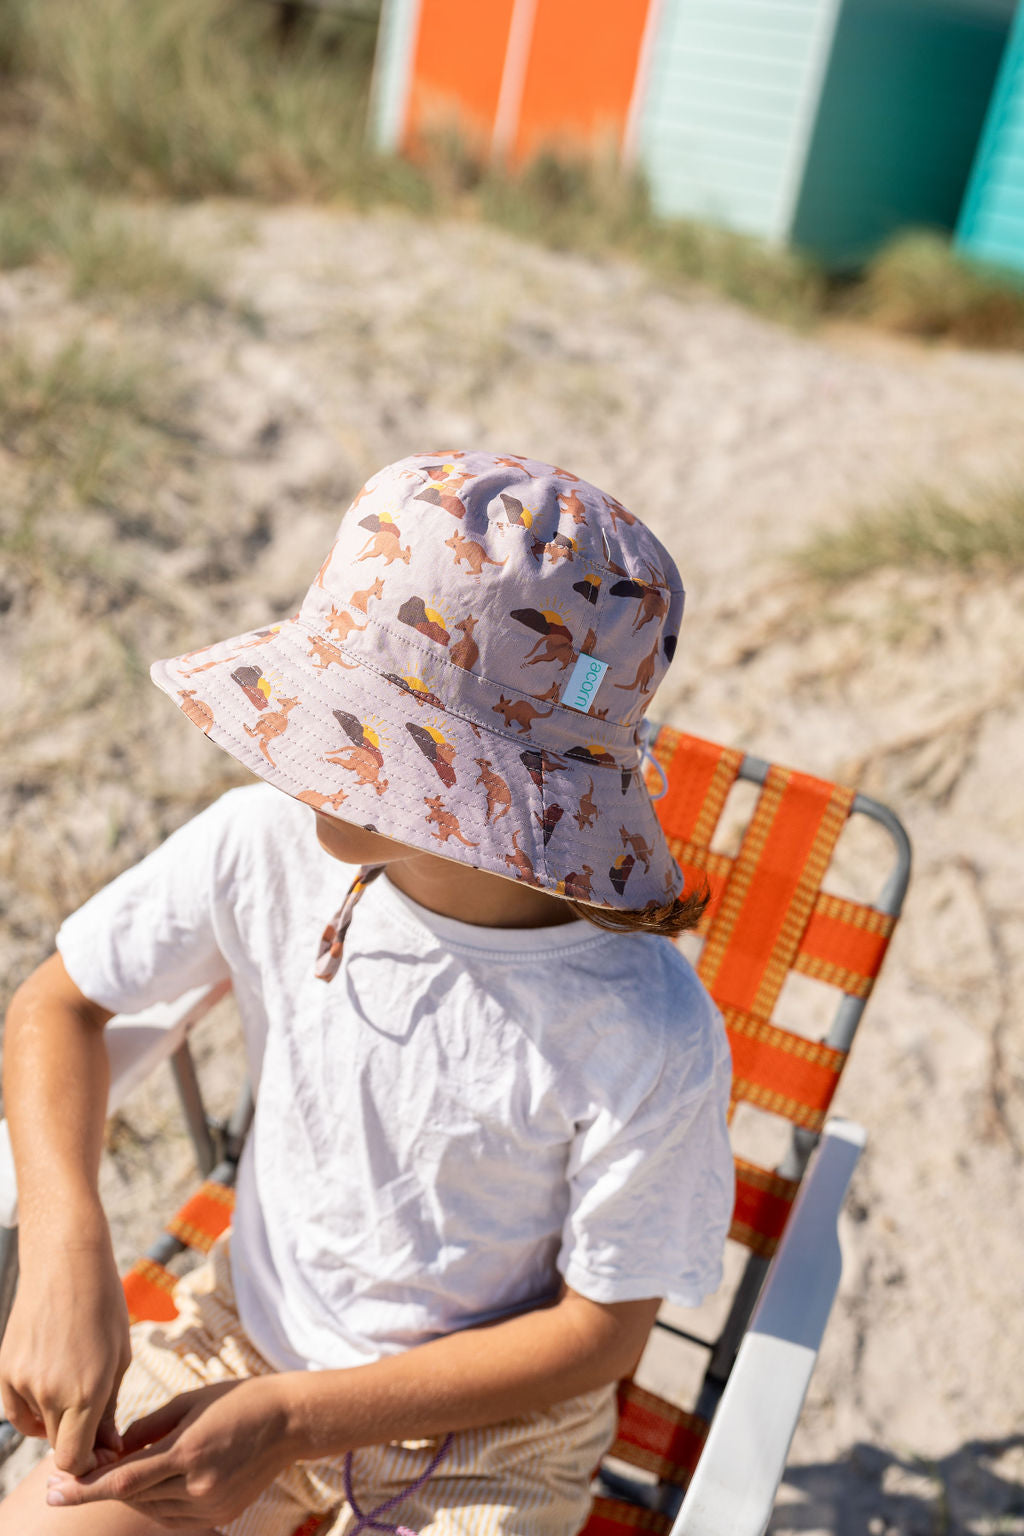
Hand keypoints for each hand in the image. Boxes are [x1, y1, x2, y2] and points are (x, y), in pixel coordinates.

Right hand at [0, 1228, 130, 1474]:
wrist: (66, 1262)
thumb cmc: (104, 1305)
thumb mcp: (120, 1357)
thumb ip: (110, 1410)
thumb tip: (107, 1449)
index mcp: (86, 1391)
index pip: (75, 1459)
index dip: (90, 1463)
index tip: (102, 1449)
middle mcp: (50, 1392)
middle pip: (57, 1444)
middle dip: (77, 1438)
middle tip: (95, 1417)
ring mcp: (22, 1381)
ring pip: (37, 1425)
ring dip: (55, 1419)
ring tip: (75, 1384)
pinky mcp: (4, 1369)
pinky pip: (17, 1409)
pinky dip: (33, 1407)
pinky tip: (52, 1383)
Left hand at [44, 1377, 299, 1531]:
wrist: (290, 1421)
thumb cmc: (238, 1400)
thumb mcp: (189, 1402)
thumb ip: (148, 1428)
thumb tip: (113, 1449)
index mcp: (188, 1451)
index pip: (122, 1480)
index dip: (83, 1489)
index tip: (52, 1491)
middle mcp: (198, 1486)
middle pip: (132, 1496)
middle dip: (99, 1488)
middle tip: (72, 1477)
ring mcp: (210, 1505)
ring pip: (150, 1510)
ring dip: (129, 1494)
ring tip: (119, 1471)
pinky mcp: (220, 1516)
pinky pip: (172, 1518)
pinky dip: (154, 1504)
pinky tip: (153, 1484)